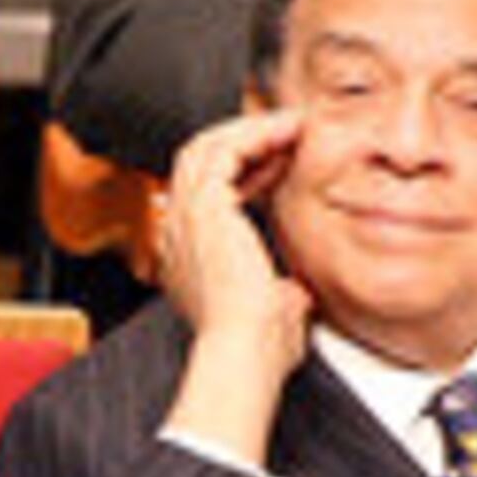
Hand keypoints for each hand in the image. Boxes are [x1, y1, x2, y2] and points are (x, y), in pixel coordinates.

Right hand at [154, 106, 312, 464]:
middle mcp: (179, 235)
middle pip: (197, 162)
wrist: (244, 352)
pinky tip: (287, 131)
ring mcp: (186, 218)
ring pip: (205, 147)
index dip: (244, 174)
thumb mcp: (272, 318)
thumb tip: (297, 296)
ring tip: (289, 125)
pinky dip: (256, 132)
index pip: (205, 196)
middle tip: (286, 135)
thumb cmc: (256, 350)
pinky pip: (224, 148)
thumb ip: (281, 300)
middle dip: (243, 142)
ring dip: (251, 130)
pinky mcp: (204, 206)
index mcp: (189, 260)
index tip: (280, 168)